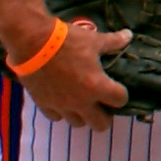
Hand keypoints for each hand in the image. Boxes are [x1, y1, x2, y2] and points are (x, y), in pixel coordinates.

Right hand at [10, 12, 132, 130]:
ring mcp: (61, 105)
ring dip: (83, 115)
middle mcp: (80, 101)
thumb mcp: (93, 39)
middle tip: (102, 103)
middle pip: (100, 124)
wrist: (32, 42)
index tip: (117, 89)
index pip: (120, 100)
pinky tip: (61, 100)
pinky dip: (61, 111)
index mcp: (96, 86)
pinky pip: (56, 117)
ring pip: (78, 123)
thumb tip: (128, 35)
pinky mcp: (44, 104)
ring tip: (82, 102)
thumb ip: (113, 42)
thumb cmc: (66, 41)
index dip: (121, 95)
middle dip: (105, 116)